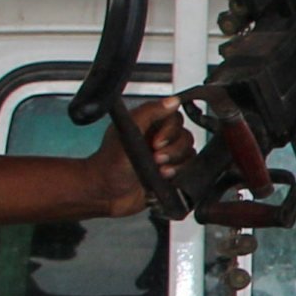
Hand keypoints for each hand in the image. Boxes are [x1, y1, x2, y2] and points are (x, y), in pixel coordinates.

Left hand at [77, 95, 202, 219]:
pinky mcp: (170, 172)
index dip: (170, 131)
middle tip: (156, 157)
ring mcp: (165, 156)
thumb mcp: (128, 132)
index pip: (175, 118)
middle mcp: (158, 137)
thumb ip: (150, 113)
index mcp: (147, 123)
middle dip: (173, 150)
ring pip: (188, 153)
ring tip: (160, 169)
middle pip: (184, 136)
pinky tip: (164, 176)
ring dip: (176, 162)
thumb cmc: (109, 164)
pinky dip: (179, 173)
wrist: (106, 194)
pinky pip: (188, 169)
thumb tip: (173, 101)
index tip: (156, 142)